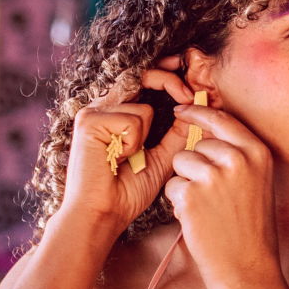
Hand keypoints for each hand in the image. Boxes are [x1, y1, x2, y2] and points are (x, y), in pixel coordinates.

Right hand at [58, 64, 193, 235]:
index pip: (143, 81)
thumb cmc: (127, 191)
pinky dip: (134, 143)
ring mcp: (93, 112)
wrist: (103, 214)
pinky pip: (132, 121)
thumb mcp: (163, 158)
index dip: (166, 74)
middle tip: (189, 95)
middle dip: (169, 81)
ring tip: (127, 158)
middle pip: (141, 77)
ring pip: (142, 108)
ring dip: (147, 137)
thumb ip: (178, 134)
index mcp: (117, 114)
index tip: (186, 75)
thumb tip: (198, 109)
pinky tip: (117, 159)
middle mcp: (103, 108)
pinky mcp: (89, 121)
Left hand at [166, 101, 281, 287]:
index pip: (221, 120)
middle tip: (212, 197)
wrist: (247, 267)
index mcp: (256, 153)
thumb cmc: (251, 228)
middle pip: (196, 145)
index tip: (182, 110)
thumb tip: (205, 132)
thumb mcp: (257, 182)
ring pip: (180, 164)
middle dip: (195, 167)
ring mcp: (213, 176)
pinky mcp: (191, 195)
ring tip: (206, 208)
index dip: (198, 113)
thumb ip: (237, 155)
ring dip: (186, 185)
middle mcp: (237, 159)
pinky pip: (172, 186)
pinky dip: (179, 203)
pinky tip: (198, 219)